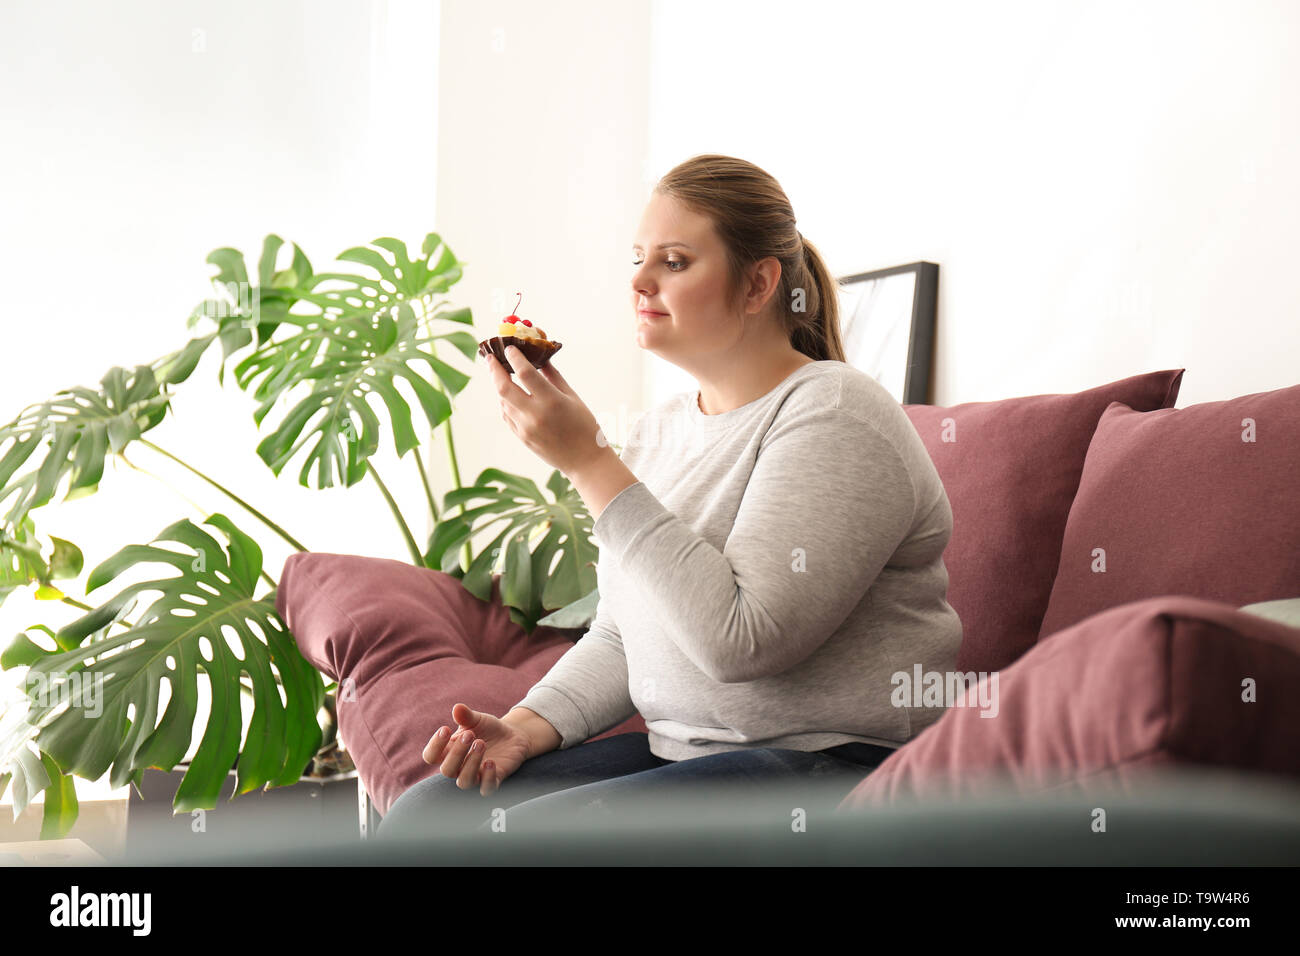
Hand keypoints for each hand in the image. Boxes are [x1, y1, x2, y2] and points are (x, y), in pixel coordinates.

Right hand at [422, 702, 530, 796]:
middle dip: (456, 753)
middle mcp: (459, 767)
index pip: (431, 756)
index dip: (435, 745)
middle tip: (470, 734)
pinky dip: (488, 778)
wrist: (513, 736)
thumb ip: (466, 716)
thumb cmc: (488, 729)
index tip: (445, 729)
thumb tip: (457, 708)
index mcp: (449, 751)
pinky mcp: (493, 780)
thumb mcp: (478, 719)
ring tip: (481, 743)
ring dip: (471, 764)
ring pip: (464, 782)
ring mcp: (476, 776)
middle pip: (446, 770)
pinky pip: (486, 789)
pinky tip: (491, 762)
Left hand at [486, 345, 611, 476]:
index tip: (510, 348)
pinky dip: (504, 402)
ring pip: (502, 401)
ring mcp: (525, 428)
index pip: (525, 373)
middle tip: (490, 357)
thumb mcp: (573, 397)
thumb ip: (553, 376)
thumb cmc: (584, 426)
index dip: (515, 357)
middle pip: (504, 387)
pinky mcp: (521, 437)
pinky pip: (506, 415)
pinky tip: (508, 395)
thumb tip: (539, 358)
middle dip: (494, 370)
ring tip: (500, 374)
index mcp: (552, 401)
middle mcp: (535, 415)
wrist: (584, 461)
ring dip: (499, 385)